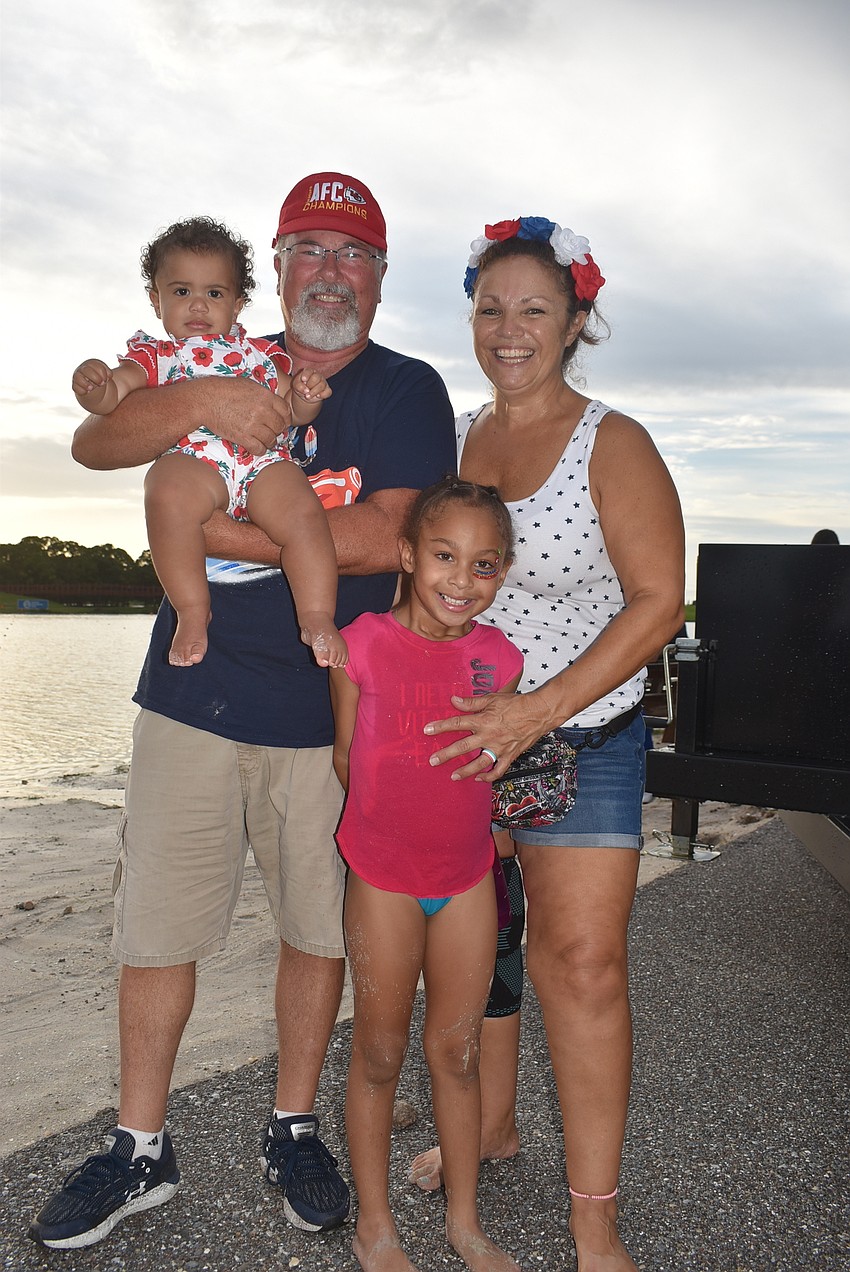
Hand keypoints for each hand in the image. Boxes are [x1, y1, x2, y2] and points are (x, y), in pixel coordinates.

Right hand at [72, 359, 111, 394]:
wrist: (93, 386)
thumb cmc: (99, 377)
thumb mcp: (105, 373)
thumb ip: (109, 373)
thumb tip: (109, 376)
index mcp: (91, 364)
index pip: (97, 366)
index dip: (103, 374)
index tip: (107, 379)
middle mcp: (83, 369)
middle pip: (86, 370)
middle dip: (96, 378)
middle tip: (102, 384)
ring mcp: (77, 377)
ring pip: (78, 378)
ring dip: (86, 384)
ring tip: (92, 388)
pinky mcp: (75, 385)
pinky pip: (76, 388)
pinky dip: (82, 391)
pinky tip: (87, 392)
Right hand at [204, 376, 292, 454]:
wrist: (205, 399)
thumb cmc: (224, 389)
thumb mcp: (248, 385)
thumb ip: (264, 395)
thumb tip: (274, 403)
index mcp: (265, 396)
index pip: (286, 411)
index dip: (285, 419)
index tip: (280, 422)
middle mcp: (262, 410)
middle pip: (280, 427)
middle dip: (277, 431)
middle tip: (271, 432)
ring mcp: (253, 424)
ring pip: (271, 439)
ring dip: (269, 442)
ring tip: (264, 440)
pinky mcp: (242, 437)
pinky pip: (259, 449)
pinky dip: (259, 450)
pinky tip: (256, 446)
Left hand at [292, 369, 332, 402]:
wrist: (305, 395)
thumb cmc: (300, 387)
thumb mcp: (295, 385)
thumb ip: (298, 385)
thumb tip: (306, 390)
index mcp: (309, 371)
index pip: (309, 371)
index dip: (306, 375)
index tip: (303, 380)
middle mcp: (317, 375)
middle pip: (316, 378)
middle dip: (310, 385)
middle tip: (305, 390)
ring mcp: (323, 382)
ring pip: (322, 385)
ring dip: (314, 392)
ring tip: (307, 396)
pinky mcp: (327, 390)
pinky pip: (328, 392)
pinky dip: (323, 394)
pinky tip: (318, 396)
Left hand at [424, 691, 553, 781]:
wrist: (539, 712)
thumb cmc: (516, 704)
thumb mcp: (492, 698)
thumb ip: (471, 702)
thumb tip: (453, 700)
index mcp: (483, 720)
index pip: (457, 724)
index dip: (440, 727)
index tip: (427, 730)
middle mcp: (488, 736)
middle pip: (463, 747)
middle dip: (446, 754)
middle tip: (433, 761)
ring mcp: (499, 748)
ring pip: (479, 763)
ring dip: (464, 771)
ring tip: (452, 776)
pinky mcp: (509, 755)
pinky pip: (498, 770)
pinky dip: (488, 776)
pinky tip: (479, 778)